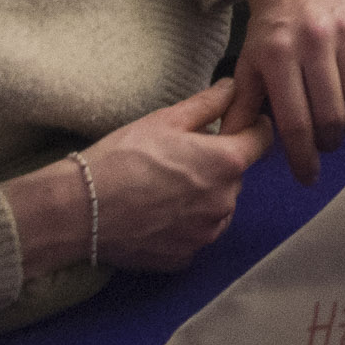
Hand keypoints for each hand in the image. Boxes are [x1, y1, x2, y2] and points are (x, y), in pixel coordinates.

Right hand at [58, 80, 272, 273]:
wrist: (81, 209)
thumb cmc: (123, 157)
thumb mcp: (166, 119)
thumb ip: (208, 103)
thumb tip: (233, 87)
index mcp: (227, 162)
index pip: (263, 140)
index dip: (251, 128)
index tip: (235, 125)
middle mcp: (225, 202)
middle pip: (236, 175)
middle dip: (218, 164)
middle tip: (182, 157)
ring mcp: (206, 234)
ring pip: (218, 207)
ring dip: (204, 196)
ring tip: (166, 186)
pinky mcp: (184, 257)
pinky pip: (196, 234)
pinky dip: (184, 224)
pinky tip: (156, 212)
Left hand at [234, 0, 344, 181]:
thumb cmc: (269, 26)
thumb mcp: (247, 63)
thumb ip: (243, 107)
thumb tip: (234, 148)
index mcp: (277, 56)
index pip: (296, 123)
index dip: (303, 158)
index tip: (307, 178)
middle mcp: (314, 43)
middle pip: (332, 117)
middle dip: (328, 143)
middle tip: (323, 144)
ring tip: (341, 122)